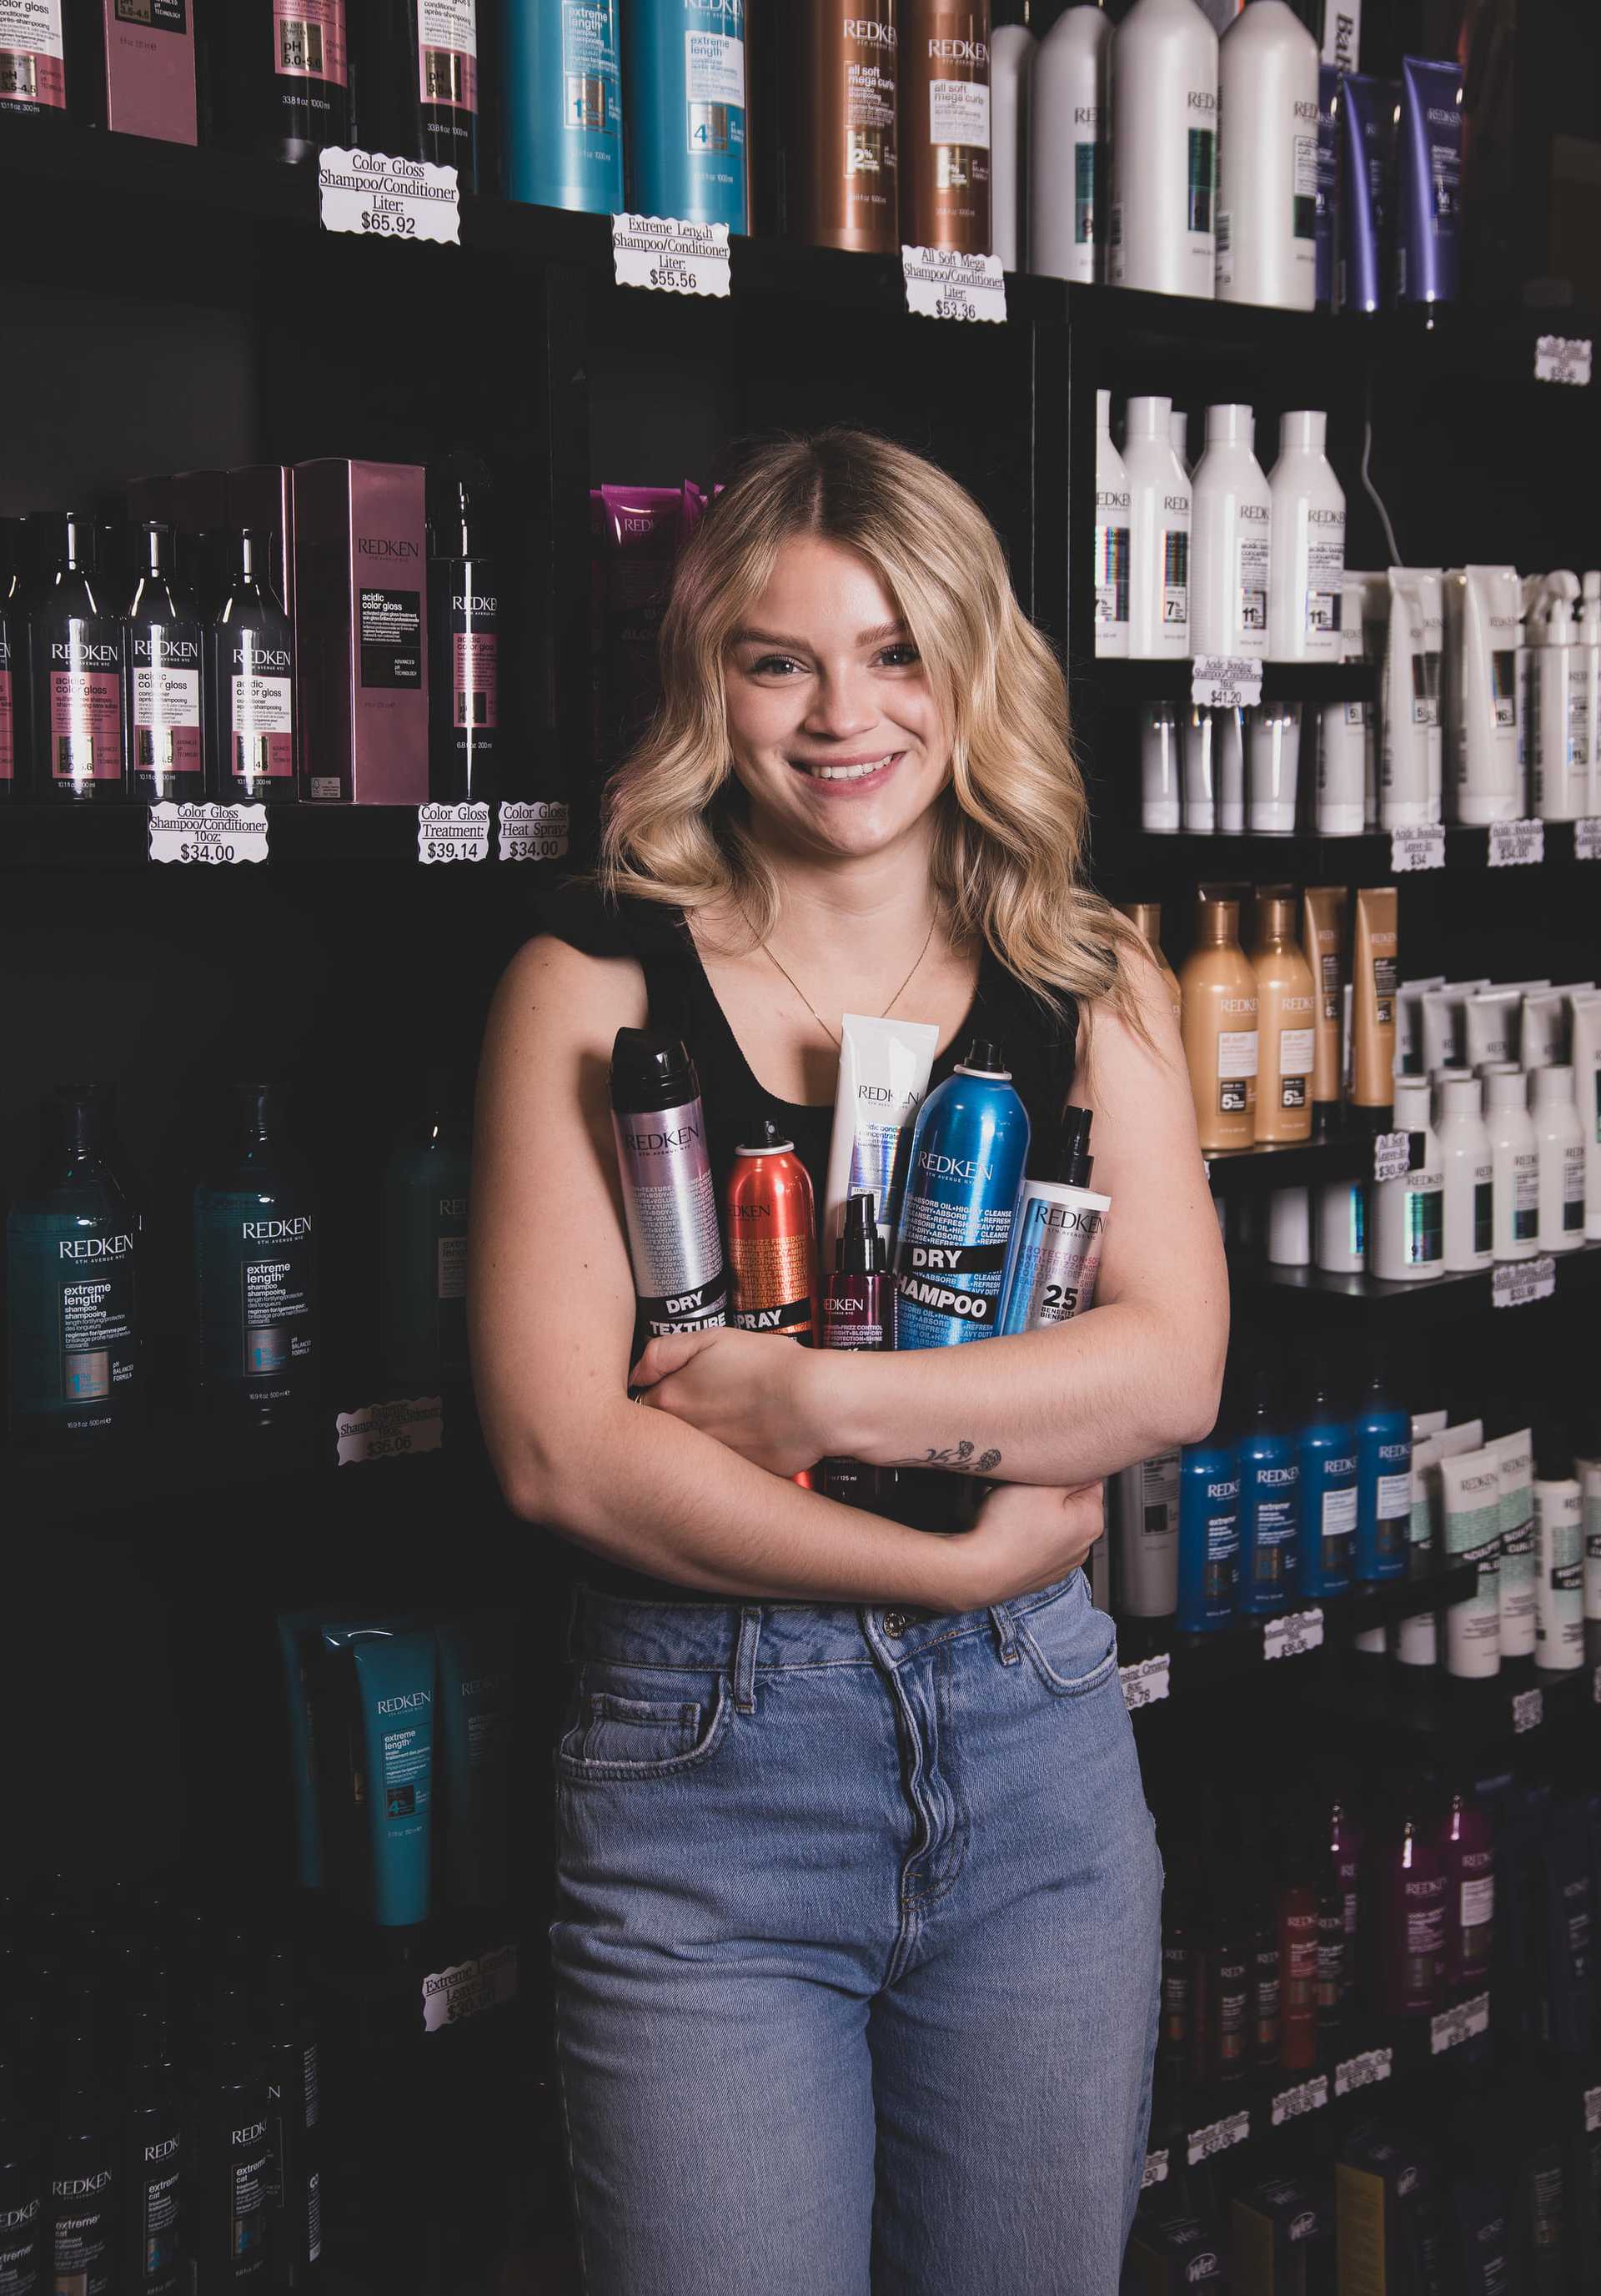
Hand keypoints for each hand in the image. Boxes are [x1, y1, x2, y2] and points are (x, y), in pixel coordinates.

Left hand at [630, 1329, 824, 1476]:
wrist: (814, 1404)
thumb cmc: (769, 1366)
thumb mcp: (713, 1339)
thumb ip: (663, 1352)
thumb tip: (636, 1374)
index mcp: (668, 1400)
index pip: (637, 1406)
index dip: (651, 1396)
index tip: (666, 1391)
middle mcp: (680, 1437)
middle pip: (654, 1436)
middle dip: (664, 1426)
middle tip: (698, 1408)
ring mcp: (705, 1463)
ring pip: (683, 1456)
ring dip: (692, 1444)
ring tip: (725, 1422)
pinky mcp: (731, 1480)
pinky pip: (713, 1473)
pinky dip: (720, 1462)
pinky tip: (743, 1442)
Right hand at [942, 1479, 1105, 1609]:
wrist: (977, 1571)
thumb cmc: (1007, 1528)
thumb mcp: (1043, 1483)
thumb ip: (1071, 1471)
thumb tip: (1084, 1465)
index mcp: (1091, 1521)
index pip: (1089, 1480)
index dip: (1062, 1470)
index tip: (1044, 1471)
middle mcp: (1081, 1546)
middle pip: (1069, 1502)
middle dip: (1048, 1492)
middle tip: (1024, 1489)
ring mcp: (1060, 1563)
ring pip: (1051, 1522)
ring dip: (1036, 1512)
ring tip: (1012, 1510)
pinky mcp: (1039, 1572)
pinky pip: (1037, 1542)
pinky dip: (1025, 1534)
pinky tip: (1009, 1530)